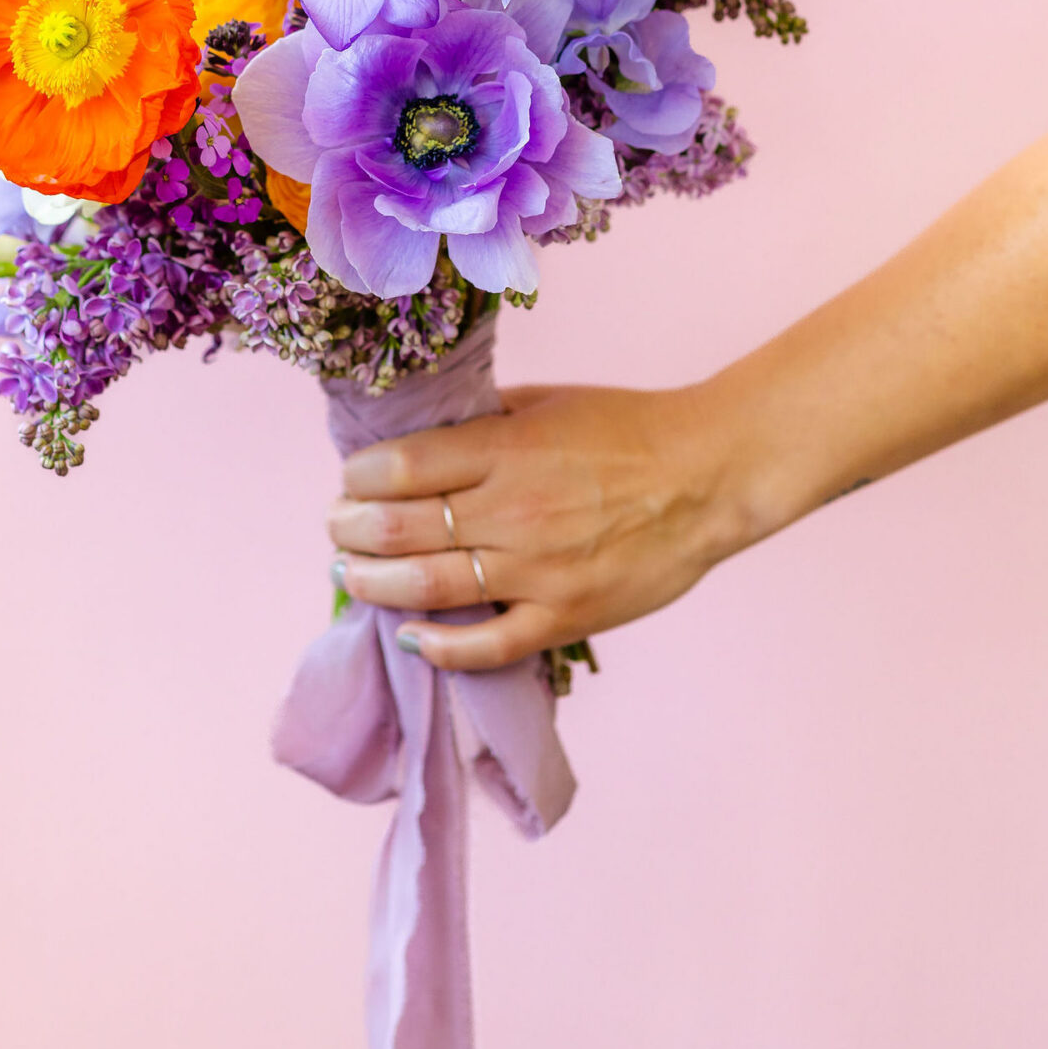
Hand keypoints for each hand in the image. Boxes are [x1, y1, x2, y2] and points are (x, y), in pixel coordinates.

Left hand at [328, 382, 763, 671]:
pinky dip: (442, 647)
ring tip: (350, 577)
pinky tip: (412, 637)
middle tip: (338, 530)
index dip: (359, 477)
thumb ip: (483, 421)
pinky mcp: (566, 615)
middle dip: (352, 531)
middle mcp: (512, 510)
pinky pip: (490, 645)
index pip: (400, 468)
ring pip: (429, 587)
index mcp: (505, 449)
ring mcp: (538, 570)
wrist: (709, 475)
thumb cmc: (628, 428)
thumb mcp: (546, 401)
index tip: (350, 480)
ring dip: (374, 585)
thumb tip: (422, 434)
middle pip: (400, 529)